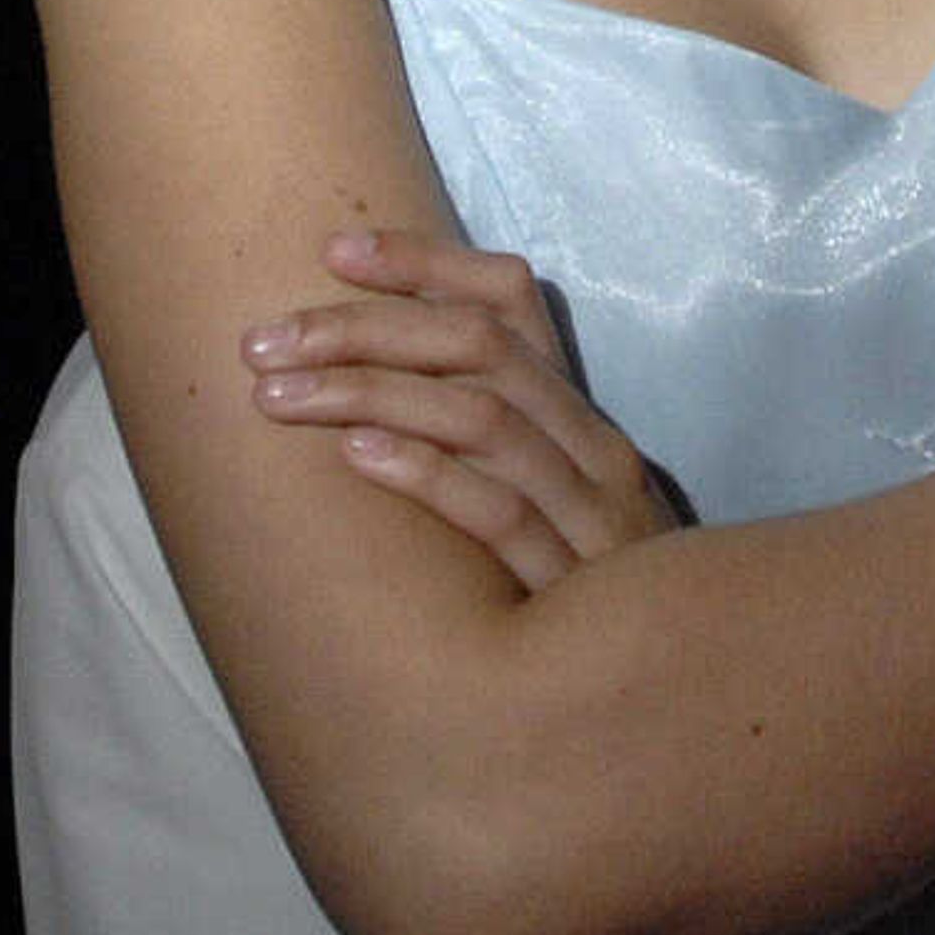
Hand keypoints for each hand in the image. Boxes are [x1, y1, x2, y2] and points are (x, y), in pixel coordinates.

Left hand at [245, 228, 682, 593]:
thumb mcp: (542, 500)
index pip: (509, 300)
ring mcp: (590, 510)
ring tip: (278, 395)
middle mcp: (590, 444)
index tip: (331, 250)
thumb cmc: (581, 595)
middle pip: (479, 346)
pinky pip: (500, 512)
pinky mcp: (576, 583)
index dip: (424, 263)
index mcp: (576, 413)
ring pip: (483, 416)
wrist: (671, 685)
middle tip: (262, 340)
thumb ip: (477, 445)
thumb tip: (360, 394)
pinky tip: (357, 455)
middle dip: (363, 328)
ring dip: (371, 392)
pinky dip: (428, 473)